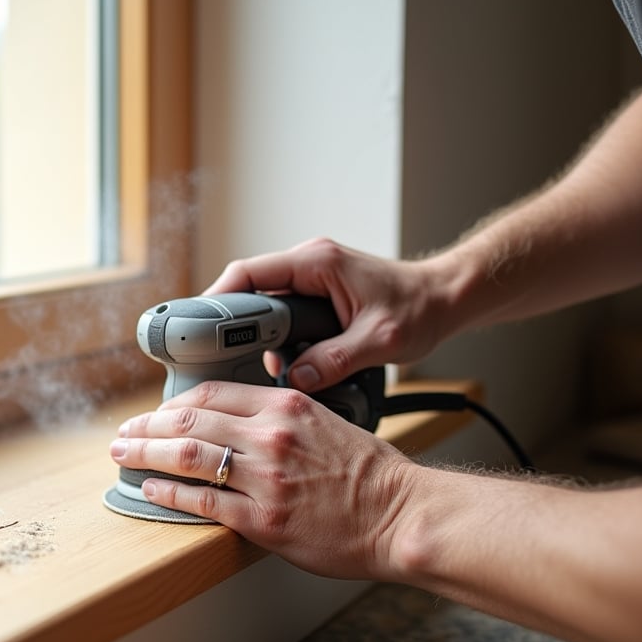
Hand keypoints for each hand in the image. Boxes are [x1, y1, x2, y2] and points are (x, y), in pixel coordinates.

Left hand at [111, 381, 409, 580]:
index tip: (156, 412)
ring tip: (124, 456)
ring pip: (187, 455)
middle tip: (124, 433)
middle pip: (189, 419)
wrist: (400, 514)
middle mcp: (270, 436)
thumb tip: (240, 424)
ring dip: (146, 454)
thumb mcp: (327, 422)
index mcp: (286, 406)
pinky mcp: (263, 519)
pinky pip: (202, 501)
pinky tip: (150, 490)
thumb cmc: (371, 474)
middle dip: (147, 426)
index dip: (173, 402)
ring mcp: (265, 478)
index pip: (212, 392)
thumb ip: (282, 417)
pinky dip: (169, 493)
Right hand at [204, 236, 452, 392]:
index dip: (217, 299)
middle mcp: (308, 265)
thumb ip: (338, 359)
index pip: (249, 273)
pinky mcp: (316, 296)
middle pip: (248, 289)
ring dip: (250, 333)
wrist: (445, 298)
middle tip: (210, 355)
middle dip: (227, 321)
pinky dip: (270, 337)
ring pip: (262, 303)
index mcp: (317, 262)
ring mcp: (311, 279)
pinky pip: (280, 313)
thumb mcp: (381, 339)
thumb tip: (297, 379)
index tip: (196, 326)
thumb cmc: (420, 309)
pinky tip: (271, 365)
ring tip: (240, 366)